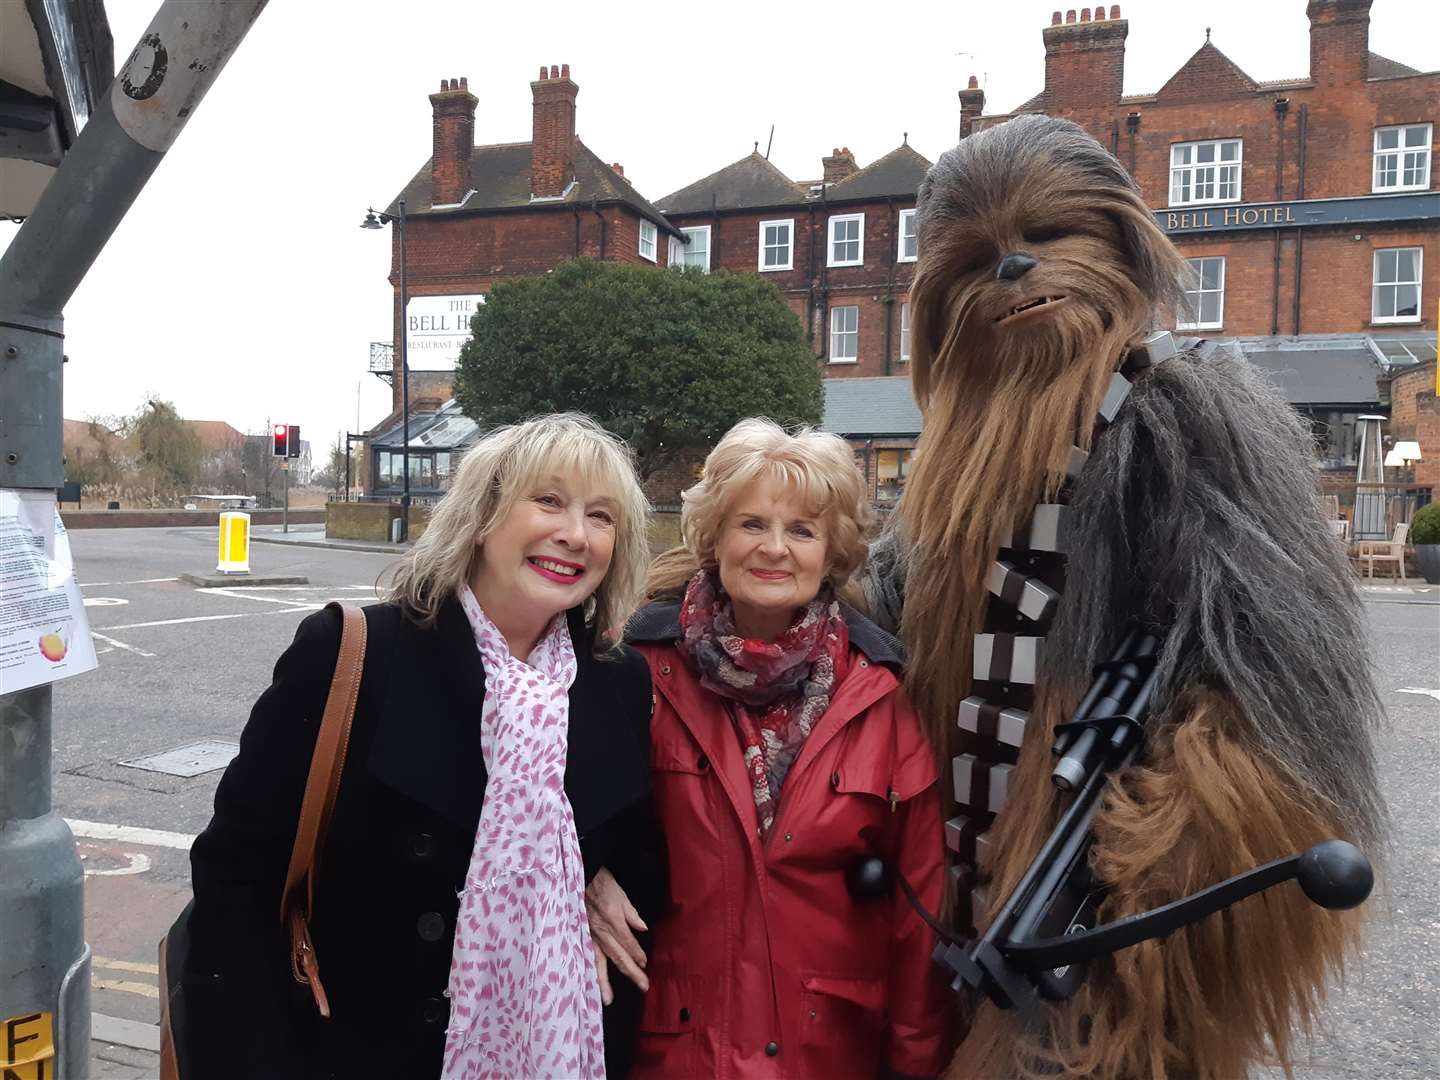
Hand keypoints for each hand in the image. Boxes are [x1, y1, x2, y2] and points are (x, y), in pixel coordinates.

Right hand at [586, 866, 649, 1003]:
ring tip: (608, 1000)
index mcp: (613, 921)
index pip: (628, 943)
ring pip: (598, 962)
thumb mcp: (621, 895)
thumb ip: (632, 915)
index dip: (637, 954)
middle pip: (618, 957)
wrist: (580, 878)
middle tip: (643, 987)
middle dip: (631, 973)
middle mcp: (601, 932)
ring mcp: (589, 936)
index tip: (644, 965)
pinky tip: (591, 983)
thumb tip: (643, 930)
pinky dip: (589, 971)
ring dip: (604, 982)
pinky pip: (586, 957)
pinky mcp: (581, 936)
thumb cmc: (602, 885)